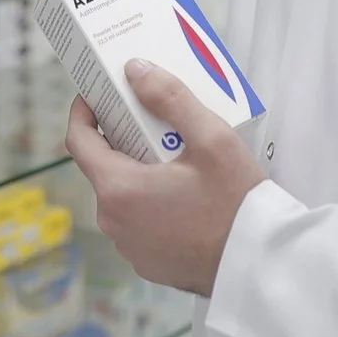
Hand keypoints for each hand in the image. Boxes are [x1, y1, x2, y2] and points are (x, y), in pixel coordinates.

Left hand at [65, 59, 265, 296]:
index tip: (97, 93)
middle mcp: (114, 222)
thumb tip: (136, 70)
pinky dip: (150, 202)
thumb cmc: (236, 205)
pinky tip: (183, 192)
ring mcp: (129, 247)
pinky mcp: (147, 262)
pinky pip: (137, 221)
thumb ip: (170, 98)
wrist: (259, 266)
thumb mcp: (211, 139)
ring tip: (175, 156)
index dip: (83, 111)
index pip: (78, 141)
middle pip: (103, 167)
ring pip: (121, 195)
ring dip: (138, 172)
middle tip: (153, 119)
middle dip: (122, 138)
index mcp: (119, 189)